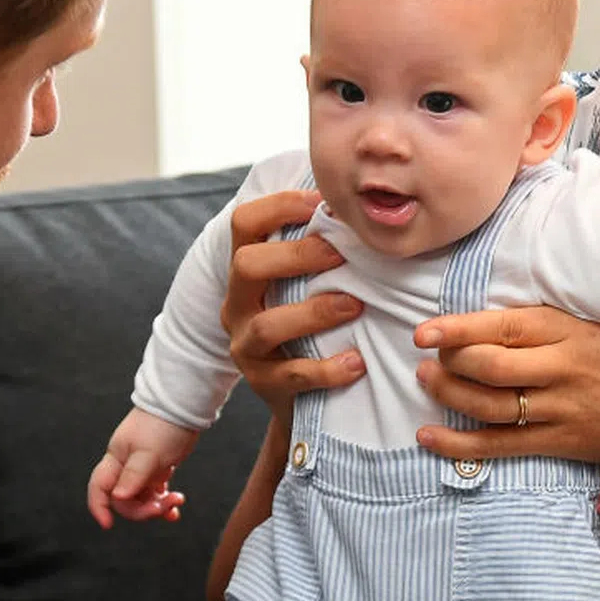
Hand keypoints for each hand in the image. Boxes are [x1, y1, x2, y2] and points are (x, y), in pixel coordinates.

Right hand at [87, 407, 197, 528]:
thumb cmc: (164, 425)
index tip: (108, 524)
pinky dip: (164, 501)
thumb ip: (134, 476)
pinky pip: (156, 492)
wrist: (184, 406)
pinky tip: (175, 506)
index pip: (99, 487)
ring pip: (142, 498)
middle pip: (124, 499)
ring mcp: (142, 468)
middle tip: (164, 506)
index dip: (99, 506)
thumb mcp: (149, 452)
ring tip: (176, 501)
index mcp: (117, 459)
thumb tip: (118, 497)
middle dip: (142, 509)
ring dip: (157, 506)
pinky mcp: (158, 468)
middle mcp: (126, 466)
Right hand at [221, 188, 365, 421]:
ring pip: (266, 324)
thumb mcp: (306, 283)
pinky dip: (326, 369)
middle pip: (245, 265)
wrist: (304, 398)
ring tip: (355, 306)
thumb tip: (362, 203)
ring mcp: (245, 345)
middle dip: (296, 255)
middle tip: (341, 254)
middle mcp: (237, 303)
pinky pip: (291, 375)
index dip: (278, 205)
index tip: (321, 202)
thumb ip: (322, 248)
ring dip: (315, 312)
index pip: (244, 223)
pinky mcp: (263, 383)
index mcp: (247, 270)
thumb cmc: (313, 325)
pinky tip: (356, 362)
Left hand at [411, 306, 599, 464]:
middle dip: (449, 364)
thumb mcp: (586, 325)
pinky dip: (459, 444)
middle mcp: (561, 370)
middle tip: (426, 359)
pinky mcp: (560, 442)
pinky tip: (429, 437)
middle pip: (490, 368)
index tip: (424, 332)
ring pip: (490, 406)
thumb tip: (479, 321)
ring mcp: (560, 409)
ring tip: (425, 383)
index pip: (502, 327)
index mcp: (565, 332)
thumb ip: (538, 324)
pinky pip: (500, 446)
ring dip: (448, 396)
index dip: (457, 329)